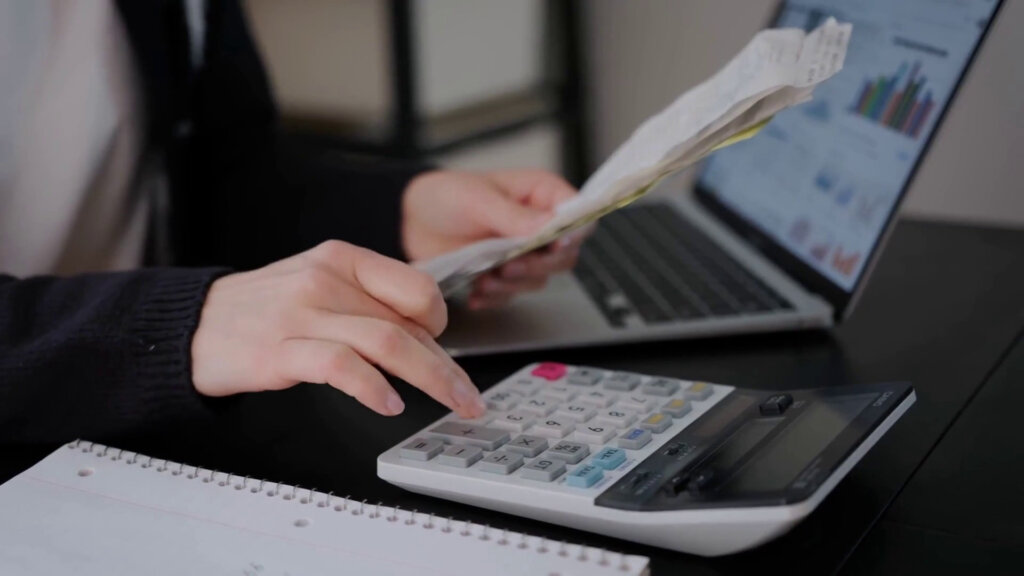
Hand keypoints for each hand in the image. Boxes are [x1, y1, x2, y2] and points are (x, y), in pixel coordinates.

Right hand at [190, 240, 485, 417]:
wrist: (191, 325)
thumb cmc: (263, 311)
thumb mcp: (318, 287)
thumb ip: (366, 303)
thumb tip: (423, 338)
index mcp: (342, 258)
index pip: (415, 286)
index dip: (440, 323)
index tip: (446, 351)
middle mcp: (326, 280)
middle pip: (408, 323)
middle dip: (448, 367)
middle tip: (470, 397)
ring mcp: (302, 314)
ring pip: (387, 343)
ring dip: (431, 379)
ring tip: (451, 404)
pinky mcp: (280, 351)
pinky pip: (342, 366)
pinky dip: (373, 387)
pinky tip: (390, 405)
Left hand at [402, 169, 586, 308]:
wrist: (411, 221)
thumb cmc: (446, 197)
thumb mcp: (477, 200)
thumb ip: (513, 215)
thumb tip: (549, 225)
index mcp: (541, 195)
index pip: (578, 215)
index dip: (574, 232)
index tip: (555, 245)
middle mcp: (539, 226)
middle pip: (564, 255)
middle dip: (538, 265)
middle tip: (510, 264)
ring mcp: (523, 252)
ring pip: (539, 278)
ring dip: (513, 283)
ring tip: (486, 277)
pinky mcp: (505, 274)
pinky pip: (512, 293)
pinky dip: (495, 296)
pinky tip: (476, 290)